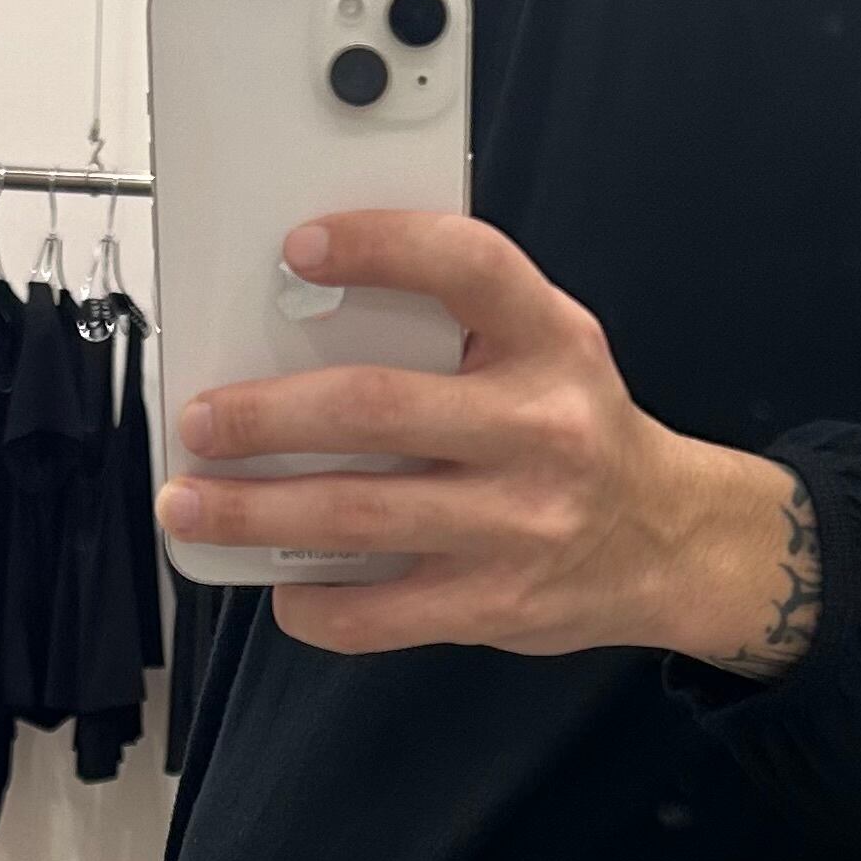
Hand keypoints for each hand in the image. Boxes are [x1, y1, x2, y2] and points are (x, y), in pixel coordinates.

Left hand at [155, 214, 814, 667]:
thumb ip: (458, 328)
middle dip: (265, 416)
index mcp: (551, 342)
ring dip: (255, 511)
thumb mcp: (549, 352)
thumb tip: (305, 324)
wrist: (669, 543)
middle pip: (376, 409)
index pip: (466, 266)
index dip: (379, 247)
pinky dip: (312, 603)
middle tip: (199, 419)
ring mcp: (518, 525)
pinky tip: (281, 586)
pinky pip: (378, 613)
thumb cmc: (580, 436)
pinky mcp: (495, 604)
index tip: (297, 249)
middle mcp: (540, 429)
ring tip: (190, 504)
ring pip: (358, 516)